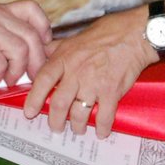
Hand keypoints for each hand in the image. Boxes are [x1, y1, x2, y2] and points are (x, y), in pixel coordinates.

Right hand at [0, 0, 50, 87]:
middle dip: (36, 61)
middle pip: (32, 37)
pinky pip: (0, 64)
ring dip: (17, 71)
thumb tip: (23, 61)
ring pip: (21, 51)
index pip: (32, 9)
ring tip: (7, 79)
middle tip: (31, 76)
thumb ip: (1, 36)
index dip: (44, 27)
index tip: (43, 45)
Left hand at [20, 7, 151, 137]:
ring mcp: (95, 83)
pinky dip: (101, 128)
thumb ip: (57, 48)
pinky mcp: (112, 91)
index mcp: (65, 58)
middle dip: (55, 120)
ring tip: (77, 129)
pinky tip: (101, 132)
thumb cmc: (106, 33)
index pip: (43, 80)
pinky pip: (104, 116)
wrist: (135, 35)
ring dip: (77, 126)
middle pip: (58, 103)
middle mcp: (77, 72)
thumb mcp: (75, 37)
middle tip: (56, 127)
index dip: (34, 98)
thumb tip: (42, 52)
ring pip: (79, 113)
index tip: (29, 111)